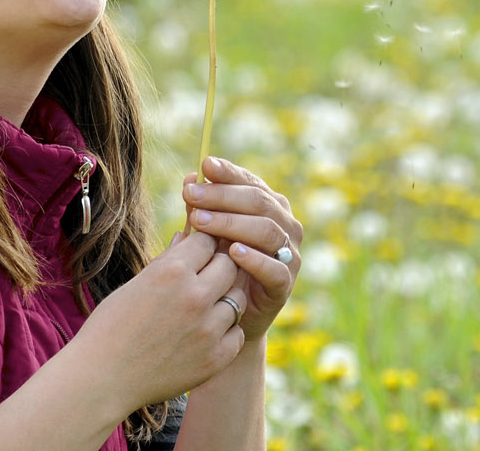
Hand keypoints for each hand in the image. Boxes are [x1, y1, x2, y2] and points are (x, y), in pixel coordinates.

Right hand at [84, 230, 246, 407]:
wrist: (101, 380)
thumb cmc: (111, 327)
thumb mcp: (136, 284)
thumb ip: (167, 260)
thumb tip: (187, 234)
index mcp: (172, 272)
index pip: (208, 241)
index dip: (202, 246)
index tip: (195, 256)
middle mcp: (194, 296)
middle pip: (229, 265)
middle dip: (218, 268)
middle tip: (203, 280)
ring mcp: (208, 329)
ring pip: (238, 299)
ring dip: (224, 300)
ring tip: (203, 309)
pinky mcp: (215, 358)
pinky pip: (237, 334)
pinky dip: (226, 332)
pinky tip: (206, 334)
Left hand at [183, 156, 300, 341]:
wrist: (231, 314)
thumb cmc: (219, 266)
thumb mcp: (209, 234)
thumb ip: (202, 207)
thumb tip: (190, 177)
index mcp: (270, 206)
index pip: (251, 183)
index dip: (229, 174)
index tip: (205, 166)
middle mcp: (286, 225)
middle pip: (258, 202)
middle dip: (222, 197)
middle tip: (191, 195)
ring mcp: (290, 255)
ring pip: (267, 231)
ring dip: (232, 223)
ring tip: (201, 222)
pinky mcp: (285, 284)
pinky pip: (274, 269)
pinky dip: (254, 259)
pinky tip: (232, 252)